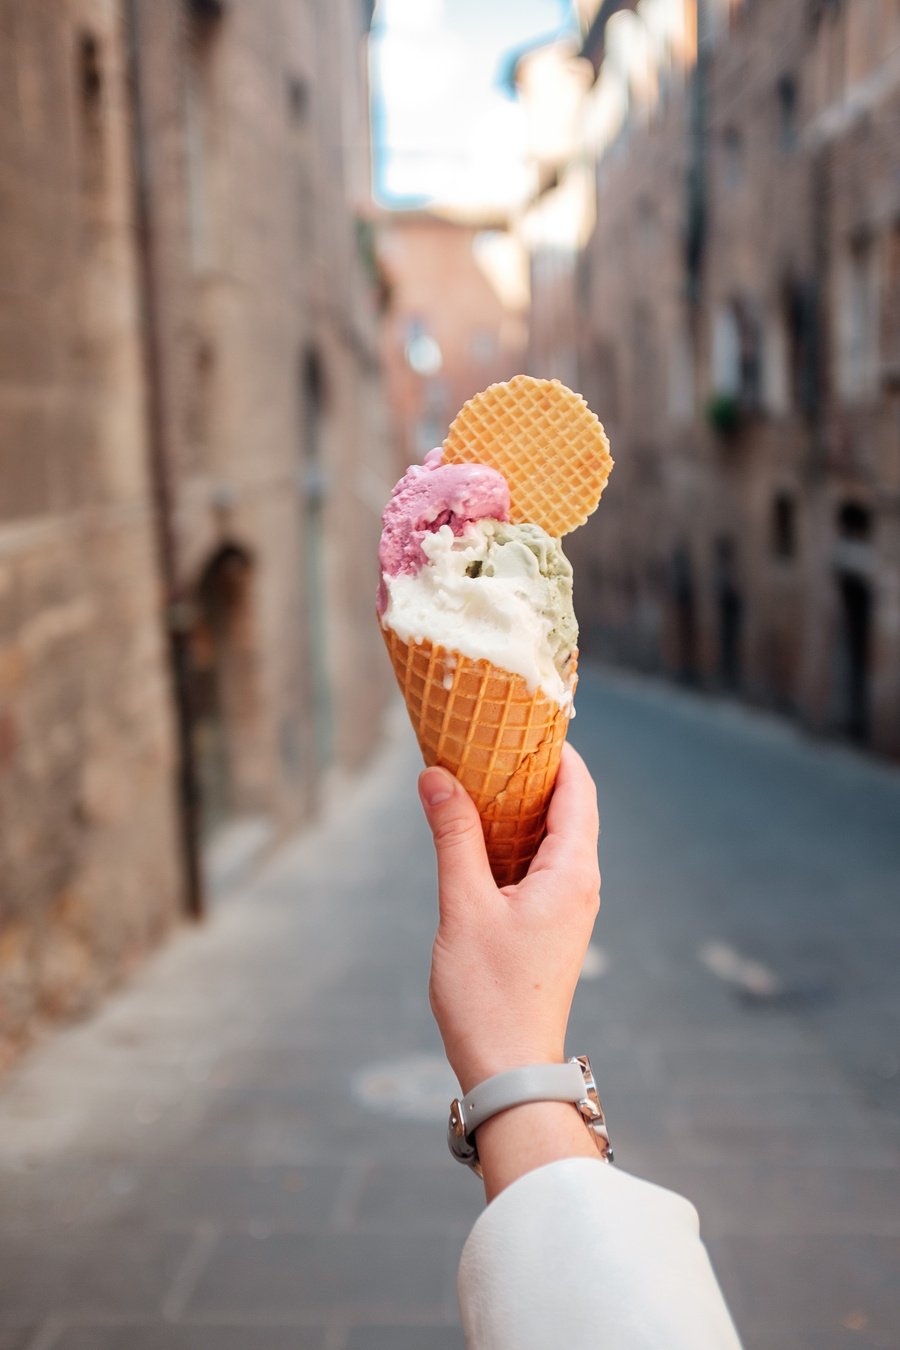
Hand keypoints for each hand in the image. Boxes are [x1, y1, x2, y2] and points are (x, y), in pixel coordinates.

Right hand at [418, 744, 600, 1095]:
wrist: (510, 1070)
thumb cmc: (489, 995)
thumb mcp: (464, 906)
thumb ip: (453, 836)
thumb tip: (436, 775)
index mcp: (572, 873)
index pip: (577, 789)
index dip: (555, 749)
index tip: (521, 717)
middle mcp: (580, 885)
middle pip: (568, 808)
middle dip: (531, 772)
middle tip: (487, 739)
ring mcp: (568, 908)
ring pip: (552, 837)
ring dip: (519, 806)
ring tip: (475, 777)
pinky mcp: (550, 926)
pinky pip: (540, 865)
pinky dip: (514, 840)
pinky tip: (477, 835)